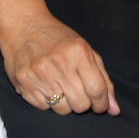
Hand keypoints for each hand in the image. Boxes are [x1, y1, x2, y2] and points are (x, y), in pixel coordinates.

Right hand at [0, 17, 118, 115]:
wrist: (23, 27)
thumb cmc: (58, 39)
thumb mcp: (85, 50)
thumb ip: (103, 79)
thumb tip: (114, 110)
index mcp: (79, 52)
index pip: (97, 90)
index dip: (102, 104)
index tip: (100, 105)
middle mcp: (59, 64)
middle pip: (81, 104)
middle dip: (84, 103)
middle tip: (78, 91)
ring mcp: (39, 76)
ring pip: (63, 110)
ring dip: (66, 103)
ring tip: (61, 87)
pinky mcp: (24, 85)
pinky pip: (44, 108)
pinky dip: (48, 102)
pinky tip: (46, 85)